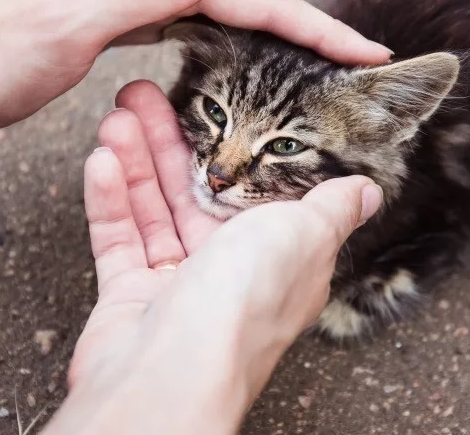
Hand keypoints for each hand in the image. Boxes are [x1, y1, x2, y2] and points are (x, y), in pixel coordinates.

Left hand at [0, 0, 390, 127]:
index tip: (365, 55)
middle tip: (359, 64)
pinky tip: (248, 62)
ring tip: (321, 64)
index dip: (314, 29)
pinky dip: (240, 44)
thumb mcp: (75, 19)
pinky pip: (204, 30)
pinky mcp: (129, 22)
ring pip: (232, 15)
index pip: (254, 0)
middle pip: (252, 2)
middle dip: (310, 31)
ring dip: (281, 37)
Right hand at [42, 82, 382, 434]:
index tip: (208, 105)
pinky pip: (119, 238)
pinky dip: (111, 199)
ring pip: (154, 208)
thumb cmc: (243, 305)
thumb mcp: (304, 235)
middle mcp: (231, 271)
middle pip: (196, 190)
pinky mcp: (131, 299)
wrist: (170, 376)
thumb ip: (330, 206)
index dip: (231, 144)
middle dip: (170, 140)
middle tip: (143, 93)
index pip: (254, 188)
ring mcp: (178, 285)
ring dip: (136, 159)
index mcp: (280, 257)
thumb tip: (367, 191)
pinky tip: (101, 159)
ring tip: (117, 112)